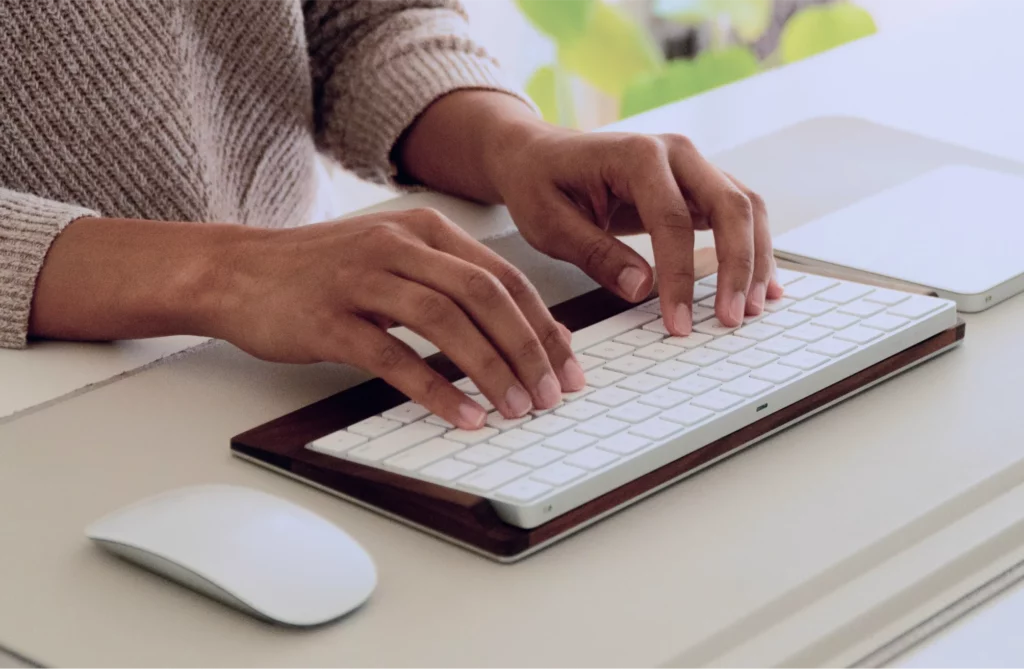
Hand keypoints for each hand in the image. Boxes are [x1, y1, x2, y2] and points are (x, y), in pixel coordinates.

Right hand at [206, 208, 584, 428]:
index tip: (569, 366)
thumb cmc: (323, 271)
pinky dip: (434, 390)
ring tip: (517, 409)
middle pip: (485, 296)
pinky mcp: (330, 319)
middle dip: (528, 349)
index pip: (504, 277)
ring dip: (490, 370)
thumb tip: (518, 333)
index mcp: (424, 228)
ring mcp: (363, 279)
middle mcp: (399, 245)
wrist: (237, 271)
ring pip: (446, 322)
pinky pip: (395, 357)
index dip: (544, 324)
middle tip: (551, 394)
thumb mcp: (393, 258)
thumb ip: (451, 283)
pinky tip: (462, 416)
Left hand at [488, 126, 783, 334]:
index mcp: (636, 155)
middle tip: (733, 318)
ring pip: (746, 208)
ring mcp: (692, 166)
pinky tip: (761, 285)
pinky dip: (754, 248)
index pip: (673, 220)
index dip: (680, 277)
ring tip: (752, 308)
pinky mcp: (697, 186)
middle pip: (730, 206)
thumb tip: (641, 289)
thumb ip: (595, 254)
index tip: (678, 323)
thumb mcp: (548, 223)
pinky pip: (739, 214)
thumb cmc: (539, 183)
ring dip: (756, 259)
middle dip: (738, 267)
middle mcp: (675, 153)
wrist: (538, 155)